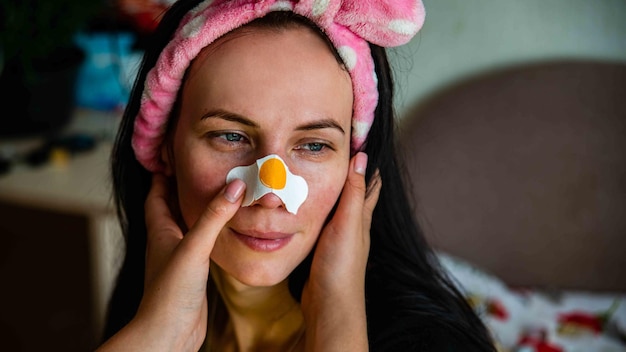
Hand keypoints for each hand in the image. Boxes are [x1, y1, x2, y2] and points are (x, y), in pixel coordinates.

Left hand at [97, 173, 244, 351]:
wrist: (168, 332)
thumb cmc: (171, 292)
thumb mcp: (194, 248)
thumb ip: (214, 217)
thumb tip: (235, 186)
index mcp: (161, 231)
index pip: (156, 194)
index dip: (163, 174)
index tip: (173, 156)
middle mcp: (167, 241)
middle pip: (170, 207)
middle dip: (182, 188)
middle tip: (200, 170)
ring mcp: (178, 257)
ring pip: (186, 225)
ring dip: (197, 210)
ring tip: (215, 195)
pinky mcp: (191, 272)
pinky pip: (198, 243)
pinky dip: (207, 232)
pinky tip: (221, 232)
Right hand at [301, 152, 381, 350]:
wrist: (330, 303)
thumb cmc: (341, 265)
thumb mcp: (347, 224)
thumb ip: (353, 193)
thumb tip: (362, 157)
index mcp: (360, 215)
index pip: (368, 181)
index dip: (366, 160)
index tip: (358, 137)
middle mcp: (353, 223)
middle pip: (353, 191)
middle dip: (348, 170)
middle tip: (333, 148)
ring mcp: (338, 235)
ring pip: (336, 205)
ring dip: (330, 188)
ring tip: (315, 170)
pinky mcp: (324, 246)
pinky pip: (321, 219)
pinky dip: (316, 206)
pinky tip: (305, 205)